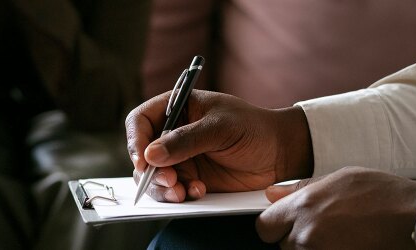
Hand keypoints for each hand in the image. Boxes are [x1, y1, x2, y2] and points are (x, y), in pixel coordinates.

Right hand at [126, 90, 312, 201]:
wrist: (279, 153)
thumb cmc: (253, 128)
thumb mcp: (220, 128)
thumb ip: (186, 140)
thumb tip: (151, 155)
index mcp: (176, 108)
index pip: (140, 121)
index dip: (136, 141)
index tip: (144, 161)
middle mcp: (172, 133)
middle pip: (141, 154)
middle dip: (150, 171)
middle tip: (171, 181)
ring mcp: (179, 158)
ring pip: (153, 177)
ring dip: (163, 188)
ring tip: (183, 191)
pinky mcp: (190, 179)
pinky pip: (172, 191)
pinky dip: (179, 195)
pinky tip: (199, 192)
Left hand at [256, 167, 415, 248]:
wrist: (415, 220)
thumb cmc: (385, 196)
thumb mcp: (340, 177)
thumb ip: (301, 188)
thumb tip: (273, 194)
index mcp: (303, 207)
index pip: (264, 227)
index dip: (276, 226)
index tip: (287, 224)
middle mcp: (306, 234)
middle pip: (283, 245)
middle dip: (298, 238)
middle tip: (324, 229)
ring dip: (314, 248)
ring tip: (341, 236)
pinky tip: (348, 244)